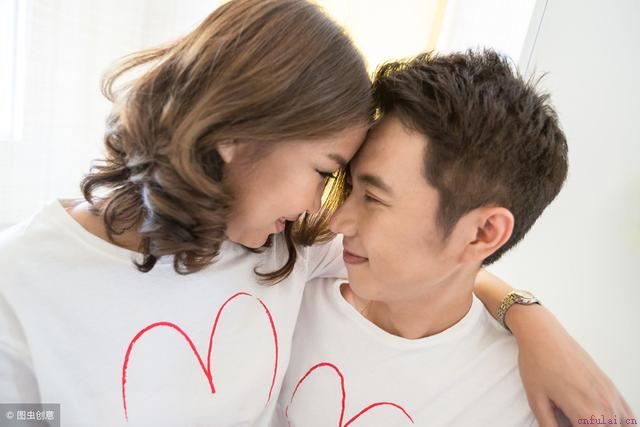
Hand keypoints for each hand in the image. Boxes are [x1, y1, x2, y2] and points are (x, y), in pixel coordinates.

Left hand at [508, 304, 634, 426]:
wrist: (543, 335)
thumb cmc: (536, 364)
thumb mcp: (536, 401)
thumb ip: (549, 426)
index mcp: (586, 413)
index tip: (566, 425)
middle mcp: (604, 406)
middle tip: (571, 422)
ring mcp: (610, 395)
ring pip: (621, 426)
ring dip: (605, 426)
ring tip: (583, 421)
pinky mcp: (610, 386)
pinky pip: (628, 415)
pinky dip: (621, 423)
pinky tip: (605, 422)